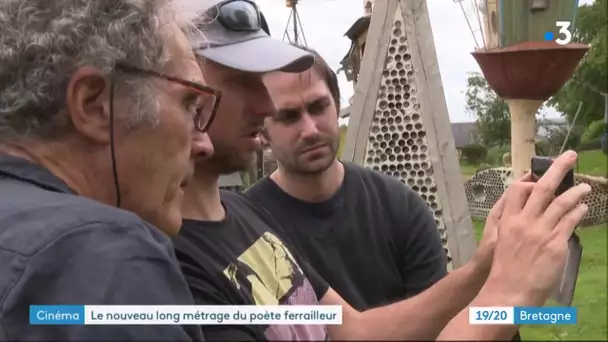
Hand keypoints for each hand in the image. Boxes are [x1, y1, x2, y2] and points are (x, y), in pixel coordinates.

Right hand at [483, 150, 590, 305]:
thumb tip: (526, 213)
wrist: (508, 292)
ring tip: (586, 186)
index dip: (529, 180)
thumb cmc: (502, 269)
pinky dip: (578, 211)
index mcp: (506, 220)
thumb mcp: (498, 241)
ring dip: (576, 191)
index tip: (537, 175)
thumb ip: (512, 224)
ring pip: (561, 202)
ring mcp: (540, 232)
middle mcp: (523, 222)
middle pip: (542, 188)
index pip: (517, 190)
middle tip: (570, 155)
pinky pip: (570, 221)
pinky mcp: (555, 243)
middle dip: (557, 168)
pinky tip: (583, 207)